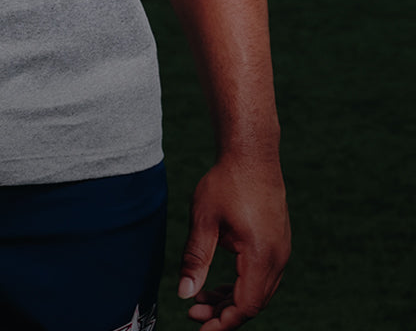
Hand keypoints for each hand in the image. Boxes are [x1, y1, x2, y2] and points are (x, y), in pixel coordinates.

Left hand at [178, 154, 289, 329]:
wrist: (252, 153)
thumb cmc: (227, 181)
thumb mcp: (204, 219)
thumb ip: (196, 259)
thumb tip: (184, 294)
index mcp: (261, 255)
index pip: (246, 306)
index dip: (223, 322)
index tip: (199, 326)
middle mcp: (278, 258)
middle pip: (254, 303)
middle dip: (224, 313)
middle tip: (194, 311)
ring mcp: (281, 251)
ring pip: (259, 291)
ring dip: (232, 299)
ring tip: (202, 299)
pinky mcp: (278, 243)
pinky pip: (263, 276)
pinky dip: (242, 285)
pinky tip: (220, 283)